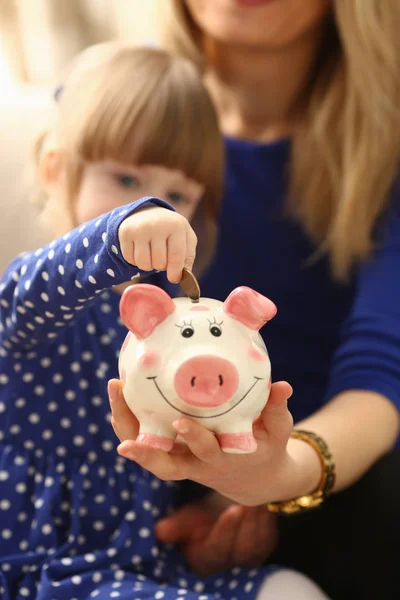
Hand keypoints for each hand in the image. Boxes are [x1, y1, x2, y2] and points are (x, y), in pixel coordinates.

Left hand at [108, 378, 294, 505]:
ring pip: (146, 452)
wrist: (254, 477)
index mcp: (222, 458)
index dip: (194, 440)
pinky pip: (144, 438)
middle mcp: (195, 464)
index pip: (206, 453)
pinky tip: (121, 390)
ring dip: (125, 428)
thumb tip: (283, 386)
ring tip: (115, 390)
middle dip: (142, 453)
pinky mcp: (171, 451)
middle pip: (163, 467)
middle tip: (122, 434)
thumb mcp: (278, 432)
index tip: (180, 423)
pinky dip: (128, 421)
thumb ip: (277, 410)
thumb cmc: (267, 448)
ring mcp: (180, 460)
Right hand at [118, 205, 196, 282]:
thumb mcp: (186, 238)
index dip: (175, 271)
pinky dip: (136, 260)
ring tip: (152, 255)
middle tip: (162, 257)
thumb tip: (184, 275)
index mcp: (176, 226)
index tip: (174, 279)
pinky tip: (141, 250)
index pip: (176, 255)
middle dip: (162, 266)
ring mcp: (140, 228)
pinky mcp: (126, 233)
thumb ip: (188, 256)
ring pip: (144, 263)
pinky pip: (130, 259)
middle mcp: (157, 225)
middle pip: (159, 262)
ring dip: (148, 265)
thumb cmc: (171, 230)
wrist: (148, 212)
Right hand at [155, 493, 277, 575]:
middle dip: (246, 526)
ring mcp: (247, 558)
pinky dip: (268, 522)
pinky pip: (269, 539)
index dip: (225, 532)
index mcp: (202, 560)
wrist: (219, 506)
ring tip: (258, 500)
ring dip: (258, 523)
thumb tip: (159, 531)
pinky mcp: (262, 547)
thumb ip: (176, 525)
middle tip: (248, 502)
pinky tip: (266, 505)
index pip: (215, 552)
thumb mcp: (187, 516)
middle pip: (241, 552)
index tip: (232, 510)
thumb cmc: (199, 513)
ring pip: (257, 547)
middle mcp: (226, 564)